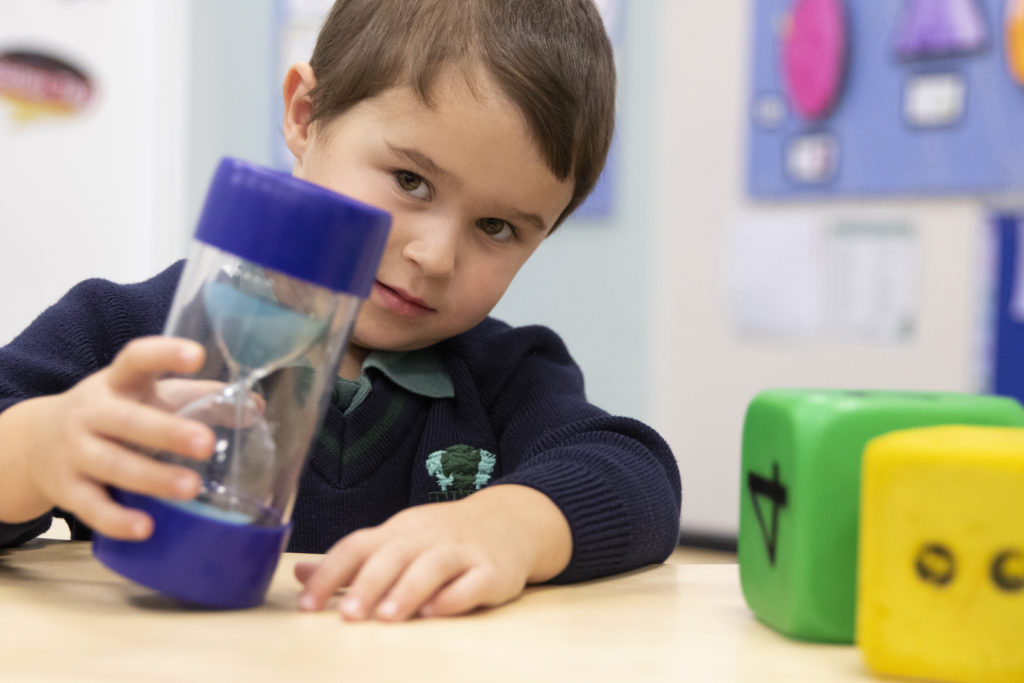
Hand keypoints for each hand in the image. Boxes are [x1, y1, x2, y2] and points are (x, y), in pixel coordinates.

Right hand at [0, 337, 215, 539]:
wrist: (36, 444)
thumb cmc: (116, 413)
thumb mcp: (151, 396)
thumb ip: (201, 397)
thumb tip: (255, 405)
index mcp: (118, 383)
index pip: (136, 359)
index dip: (164, 355)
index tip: (197, 355)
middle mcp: (92, 413)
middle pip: (126, 420)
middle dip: (166, 432)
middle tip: (206, 443)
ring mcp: (75, 452)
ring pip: (111, 464)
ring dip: (151, 478)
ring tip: (192, 489)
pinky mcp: (66, 490)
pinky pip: (91, 507)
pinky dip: (117, 520)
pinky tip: (147, 528)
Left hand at [294, 484, 571, 620]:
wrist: (511, 521)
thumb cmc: (444, 538)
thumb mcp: (397, 540)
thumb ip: (353, 561)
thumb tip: (300, 574)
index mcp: (399, 531)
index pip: (358, 545)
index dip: (331, 573)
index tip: (306, 605)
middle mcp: (427, 537)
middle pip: (394, 555)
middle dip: (369, 585)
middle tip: (348, 615)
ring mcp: (462, 551)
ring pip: (432, 567)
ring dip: (409, 590)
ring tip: (388, 616)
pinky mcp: (492, 570)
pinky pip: (473, 582)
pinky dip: (455, 596)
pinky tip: (437, 611)